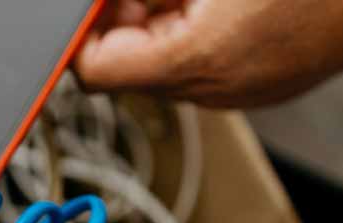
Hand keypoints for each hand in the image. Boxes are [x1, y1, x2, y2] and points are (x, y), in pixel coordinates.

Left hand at [73, 0, 342, 106]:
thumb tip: (102, 2)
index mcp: (195, 60)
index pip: (94, 69)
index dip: (83, 28)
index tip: (90, 1)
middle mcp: (212, 89)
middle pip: (126, 65)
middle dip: (123, 15)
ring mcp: (238, 92)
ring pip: (165, 59)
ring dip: (160, 15)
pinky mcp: (260, 82)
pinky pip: (205, 59)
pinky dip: (198, 25)